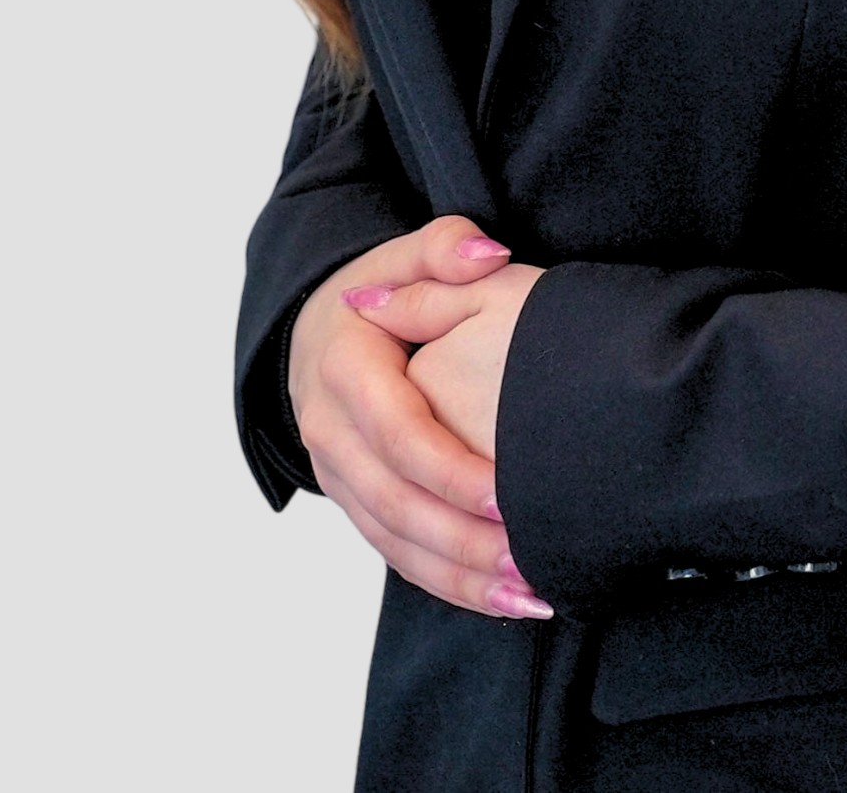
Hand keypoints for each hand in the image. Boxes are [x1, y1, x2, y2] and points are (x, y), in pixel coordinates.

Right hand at [288, 216, 551, 621]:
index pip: (398, 433)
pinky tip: (503, 599)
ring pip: (395, 541)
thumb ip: (444, 247)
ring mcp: (338, 476)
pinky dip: (447, 582)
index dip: (449, 469)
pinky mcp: (354, 504)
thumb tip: (488, 255)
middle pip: (395, 503)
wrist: (316, 332)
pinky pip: (396, 554)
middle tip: (531, 560)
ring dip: (461, 576)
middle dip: (462, 540)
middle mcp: (332, 433)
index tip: (506, 494)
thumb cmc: (379, 290)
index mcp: (346, 372)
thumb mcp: (404, 254)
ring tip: (531, 594)